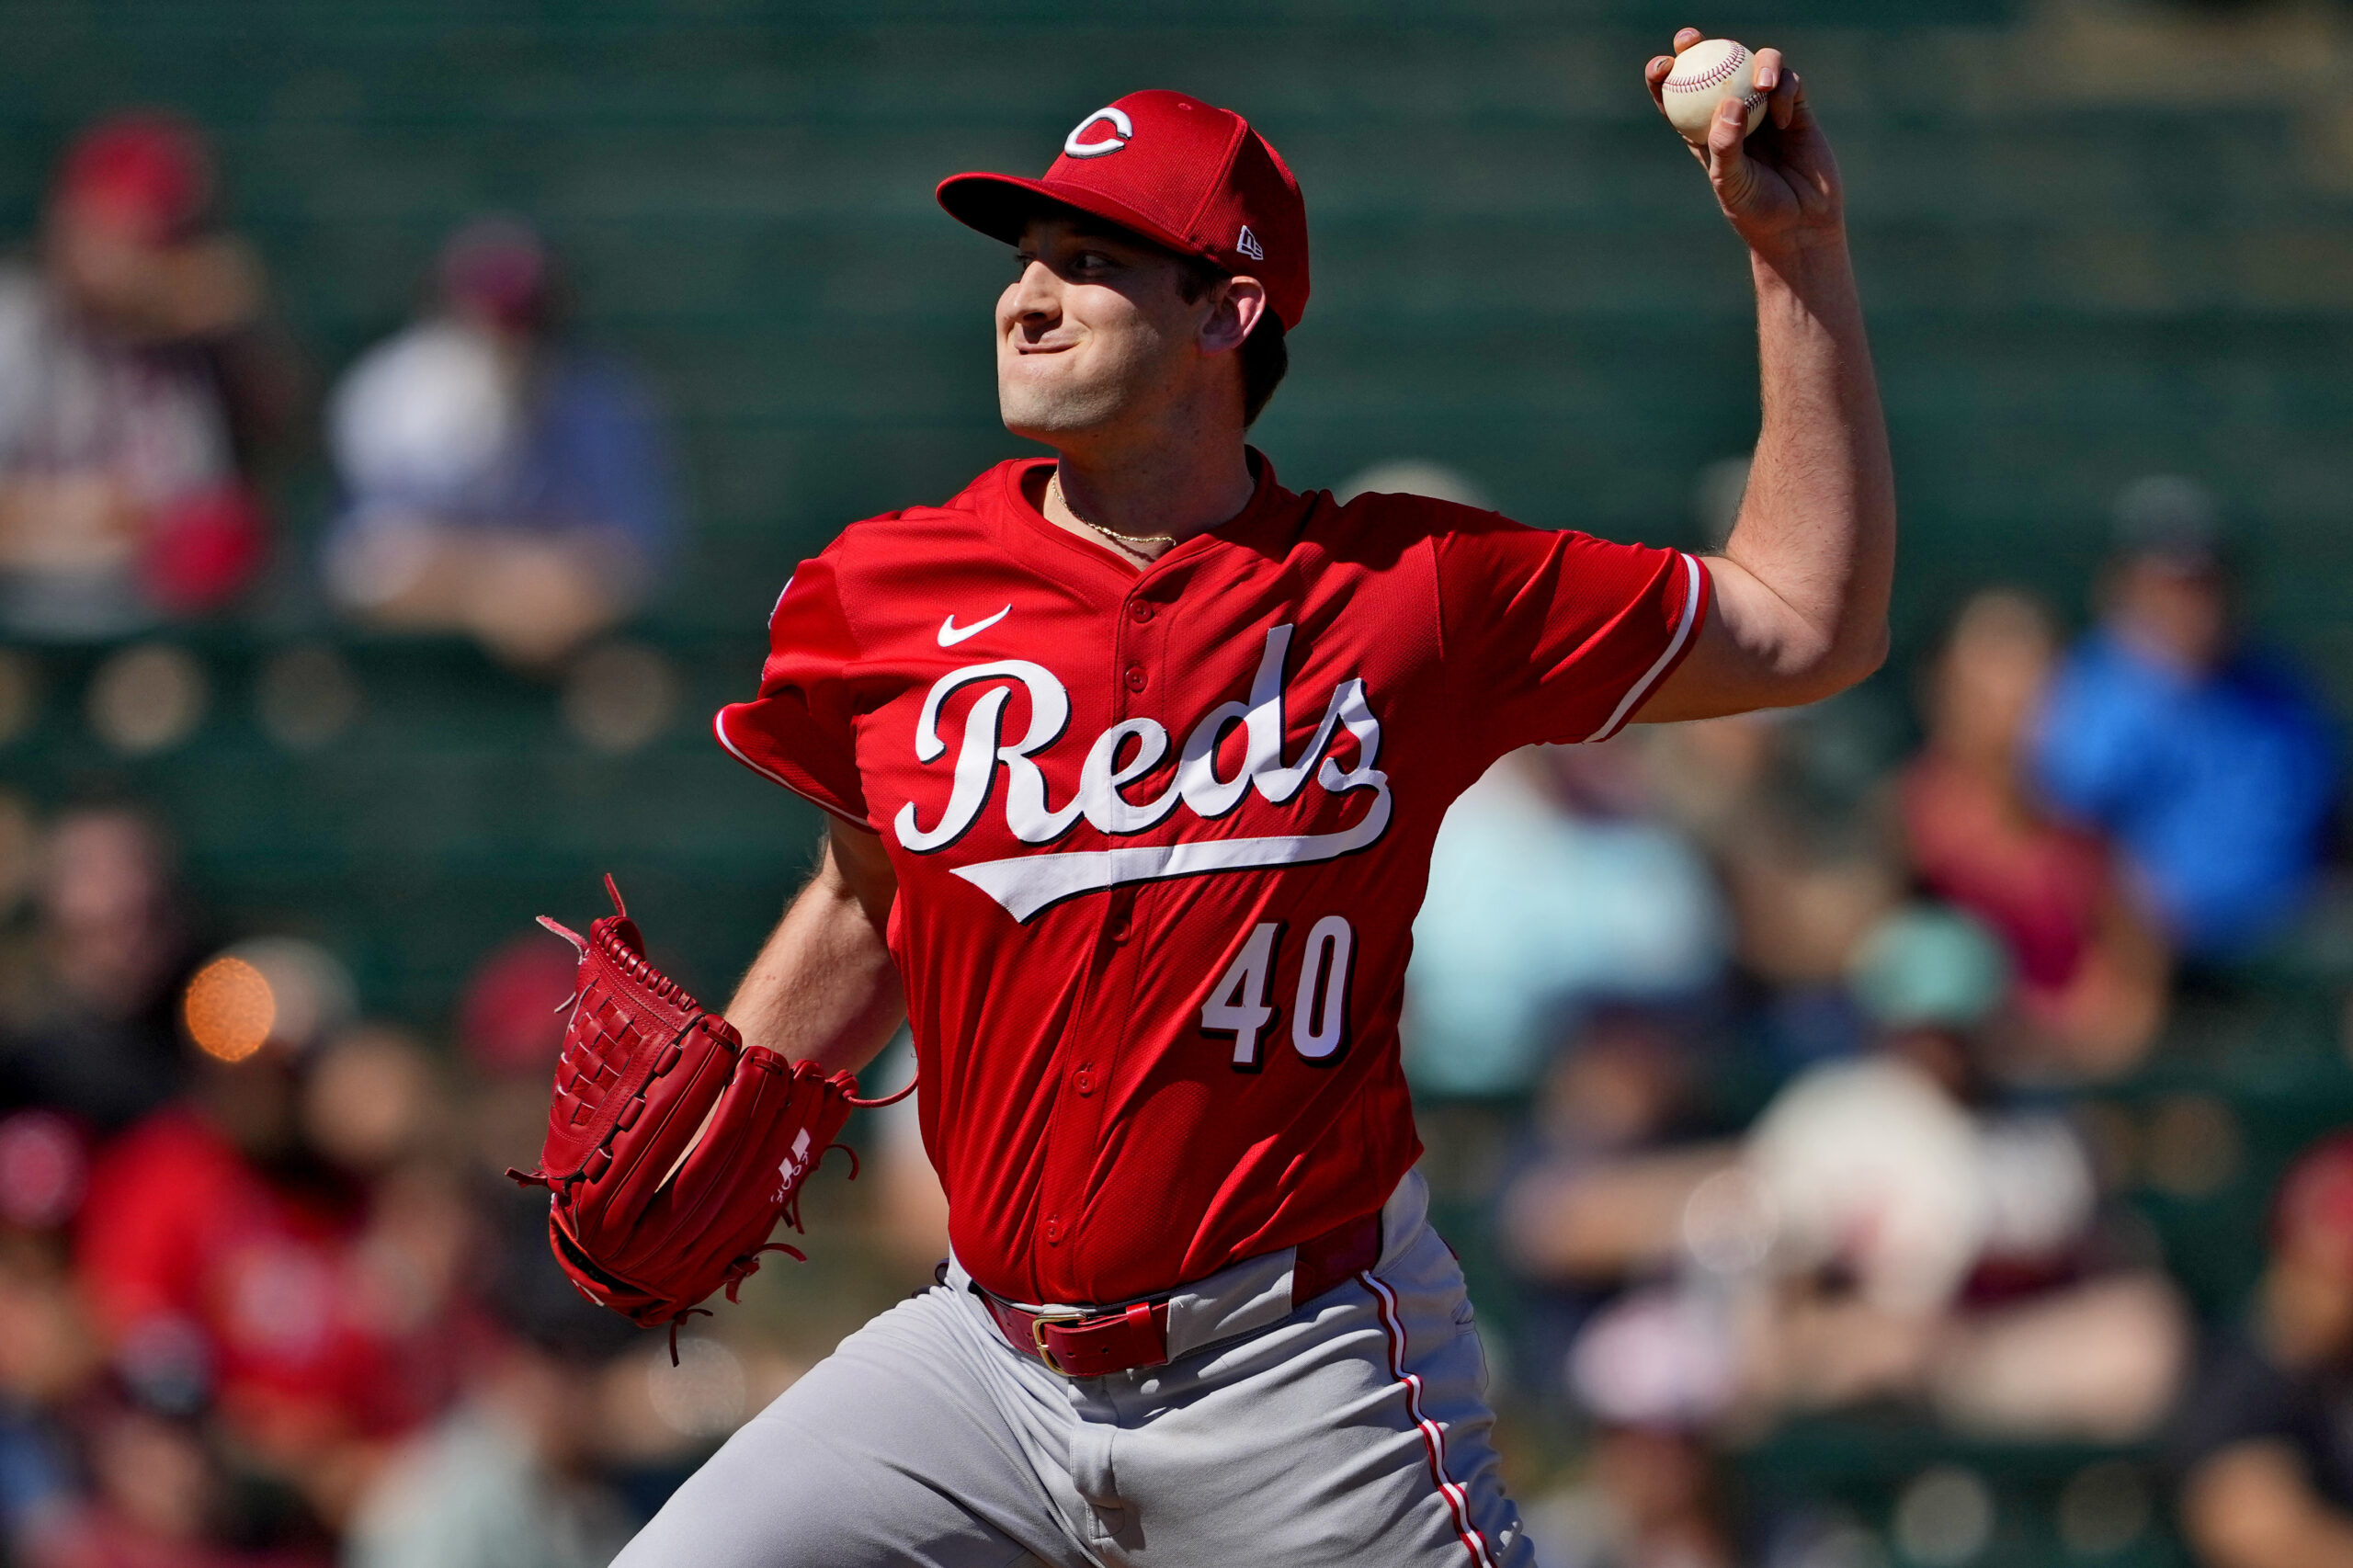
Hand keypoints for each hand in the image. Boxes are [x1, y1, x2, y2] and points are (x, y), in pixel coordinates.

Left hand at [1645, 29, 1844, 254]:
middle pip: (1712, 69)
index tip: (1661, 66)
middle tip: (1689, 39)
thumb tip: (1729, 103)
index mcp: (1702, 133)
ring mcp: (1764, 108)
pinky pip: (1789, 83)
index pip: (1676, 97)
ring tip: (1762, 85)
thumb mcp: (1732, 183)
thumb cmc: (1757, 212)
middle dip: (1696, 46)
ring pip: (1755, 65)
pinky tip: (1783, 115)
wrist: (1801, 226)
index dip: (1663, 75)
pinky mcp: (1796, 109)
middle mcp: (1732, 114)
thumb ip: (1727, 145)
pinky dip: (1785, 90)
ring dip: (1758, 63)